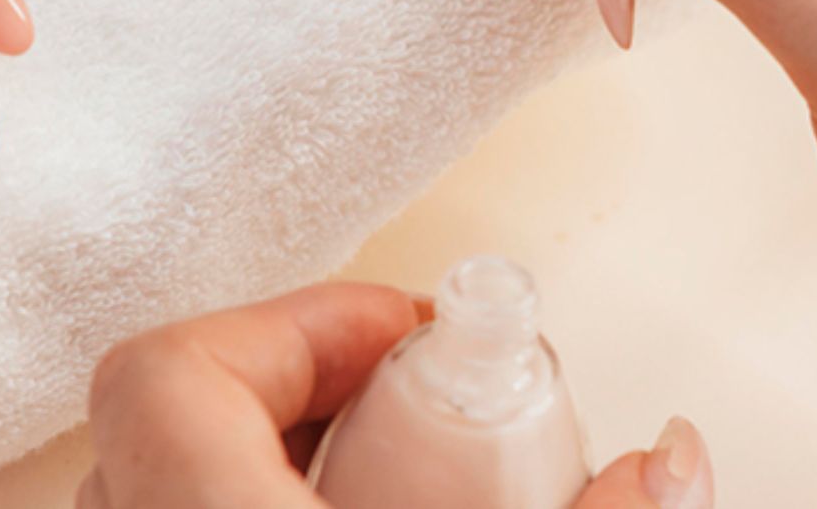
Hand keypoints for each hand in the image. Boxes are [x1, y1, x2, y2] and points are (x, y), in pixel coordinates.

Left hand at [80, 284, 710, 507]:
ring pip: (151, 484)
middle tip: (413, 408)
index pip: (171, 371)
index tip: (410, 339)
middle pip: (161, 420)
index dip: (299, 326)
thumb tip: (665, 459)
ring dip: (270, 449)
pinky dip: (240, 499)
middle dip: (300, 387)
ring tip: (389, 474)